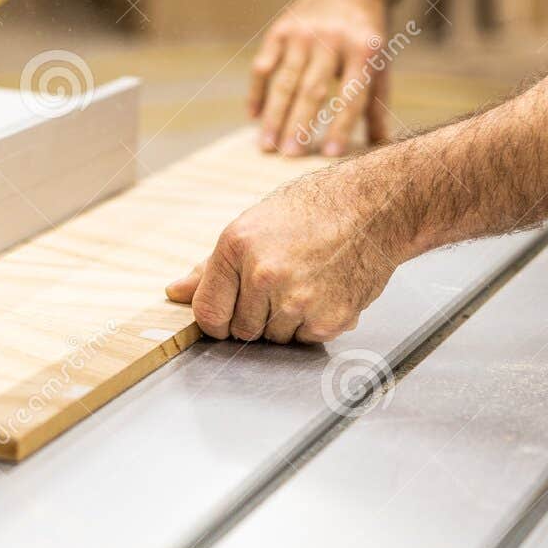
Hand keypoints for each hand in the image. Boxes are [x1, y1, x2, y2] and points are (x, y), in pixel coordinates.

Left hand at [165, 167, 404, 343]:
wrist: (373, 208)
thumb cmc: (311, 213)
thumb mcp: (250, 228)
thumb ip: (209, 269)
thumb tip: (174, 292)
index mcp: (236, 248)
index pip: (207, 314)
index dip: (216, 320)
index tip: (228, 315)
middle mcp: (264, 275)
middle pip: (241, 331)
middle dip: (254, 317)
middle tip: (278, 288)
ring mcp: (297, 299)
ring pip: (274, 338)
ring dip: (285, 322)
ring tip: (304, 284)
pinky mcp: (328, 319)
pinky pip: (305, 339)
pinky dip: (313, 324)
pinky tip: (324, 292)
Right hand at [250, 0, 391, 156]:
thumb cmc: (366, 34)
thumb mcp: (380, 61)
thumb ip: (376, 102)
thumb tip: (381, 145)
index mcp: (364, 49)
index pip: (352, 94)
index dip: (342, 125)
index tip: (331, 154)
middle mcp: (332, 40)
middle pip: (313, 89)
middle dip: (299, 124)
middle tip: (288, 156)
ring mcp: (303, 34)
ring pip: (285, 81)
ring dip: (274, 115)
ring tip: (266, 145)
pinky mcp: (280, 30)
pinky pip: (264, 65)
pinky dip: (257, 92)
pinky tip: (254, 116)